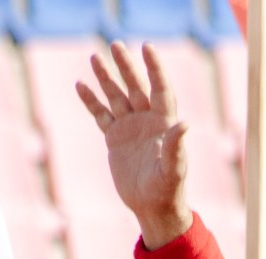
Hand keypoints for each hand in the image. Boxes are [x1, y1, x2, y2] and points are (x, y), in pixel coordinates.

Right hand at [78, 42, 193, 250]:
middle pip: (136, 86)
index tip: (147, 47)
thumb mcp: (173, 169)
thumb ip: (176, 146)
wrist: (152, 207)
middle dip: (126, 67)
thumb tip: (184, 124)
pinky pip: (101, 115)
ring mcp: (130, 128)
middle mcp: (147, 120)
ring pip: (117, 97)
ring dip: (106, 78)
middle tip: (115, 45)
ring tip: (95, 57)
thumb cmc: (168, 189)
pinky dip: (91, 101)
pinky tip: (81, 85)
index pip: (160, 89)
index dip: (155, 68)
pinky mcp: (115, 139)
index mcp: (164, 123)